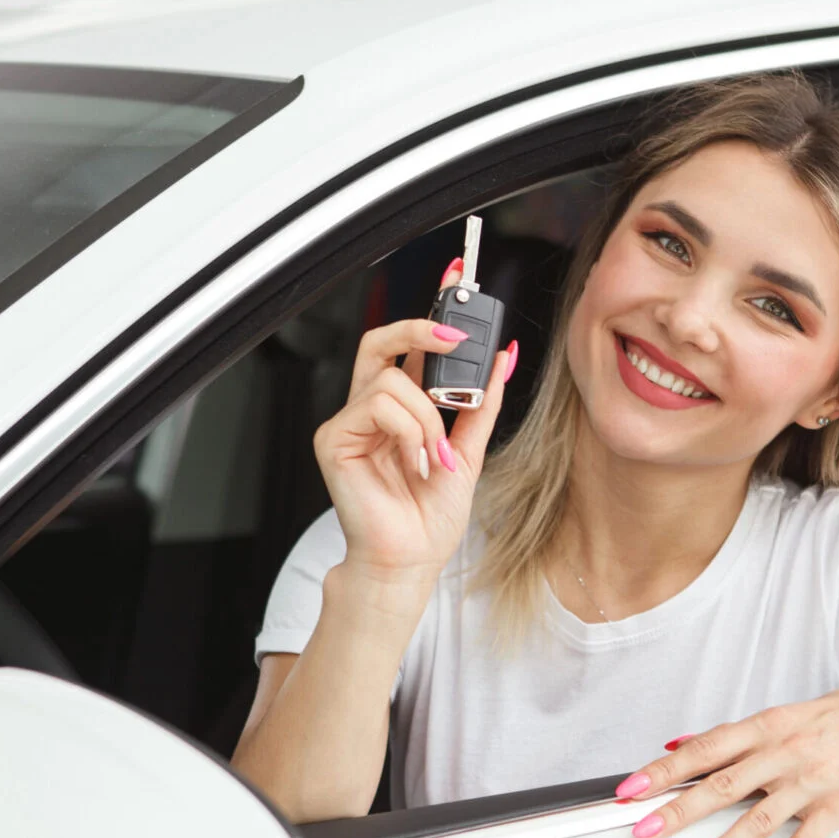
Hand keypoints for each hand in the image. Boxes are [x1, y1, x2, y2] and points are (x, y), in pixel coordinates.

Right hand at [314, 258, 517, 582]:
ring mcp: (350, 422)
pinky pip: (377, 406)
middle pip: (383, 339)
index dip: (431, 308)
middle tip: (455, 334)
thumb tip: (504, 357)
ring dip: (427, 416)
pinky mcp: (334, 440)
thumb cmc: (430, 517)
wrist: (410, 561)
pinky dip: (408, 432)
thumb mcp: (471, 451)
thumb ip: (482, 403)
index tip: (459, 277)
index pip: (409, 344)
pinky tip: (415, 463)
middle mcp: (371, 408)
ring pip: (390, 378)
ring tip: (436, 455)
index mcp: (401, 407)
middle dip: (421, 326)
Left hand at [615, 688, 838, 837]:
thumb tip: (682, 743)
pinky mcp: (837, 808)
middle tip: (642, 832)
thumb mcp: (792, 711)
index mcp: (770, 725)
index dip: (664, 770)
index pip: (705, 748)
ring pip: (756, 821)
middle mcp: (785, 753)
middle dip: (677, 811)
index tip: (631, 789)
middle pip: (721, 786)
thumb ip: (738, 732)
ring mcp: (811, 783)